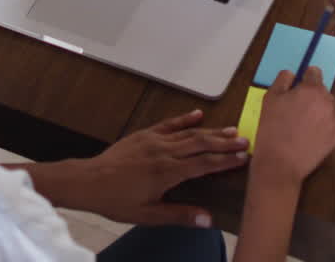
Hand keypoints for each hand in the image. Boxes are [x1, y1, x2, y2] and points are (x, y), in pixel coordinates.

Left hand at [68, 109, 248, 226]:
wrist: (88, 181)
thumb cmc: (116, 200)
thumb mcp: (148, 215)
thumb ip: (179, 215)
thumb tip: (207, 219)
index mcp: (167, 172)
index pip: (204, 163)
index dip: (226, 160)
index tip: (244, 157)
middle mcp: (164, 152)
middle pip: (201, 143)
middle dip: (225, 142)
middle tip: (245, 141)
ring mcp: (154, 140)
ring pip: (189, 132)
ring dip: (211, 131)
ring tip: (232, 129)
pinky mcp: (144, 135)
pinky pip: (169, 124)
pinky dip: (185, 119)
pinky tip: (198, 114)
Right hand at [251, 67, 334, 186]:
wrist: (280, 163)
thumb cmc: (272, 129)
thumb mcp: (270, 98)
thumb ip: (282, 80)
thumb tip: (292, 74)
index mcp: (312, 89)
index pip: (314, 72)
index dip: (304, 78)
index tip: (297, 87)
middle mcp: (328, 102)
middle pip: (322, 90)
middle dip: (311, 95)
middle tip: (296, 109)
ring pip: (328, 106)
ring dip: (319, 109)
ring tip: (302, 124)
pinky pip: (332, 123)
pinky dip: (324, 125)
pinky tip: (309, 134)